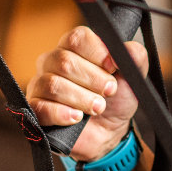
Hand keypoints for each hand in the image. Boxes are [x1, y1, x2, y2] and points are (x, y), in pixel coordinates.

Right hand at [26, 26, 148, 161]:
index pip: (77, 38)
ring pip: (53, 84)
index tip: (113, 68)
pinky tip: (77, 118)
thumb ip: (135, 57)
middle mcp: (53, 61)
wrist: (110, 132)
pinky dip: (62, 113)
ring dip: (81, 98)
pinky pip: (40, 107)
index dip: (97, 53)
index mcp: (75, 47)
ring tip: (98, 108)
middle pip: (64, 61)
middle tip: (109, 92)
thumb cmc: (116, 99)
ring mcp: (41, 84)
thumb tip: (129, 49)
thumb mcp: (133, 77)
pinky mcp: (35, 108)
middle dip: (93, 79)